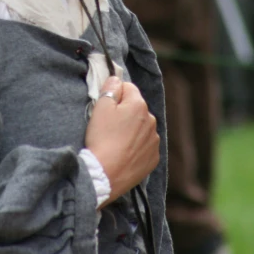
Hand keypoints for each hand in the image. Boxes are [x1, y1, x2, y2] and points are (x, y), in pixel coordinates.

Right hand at [84, 76, 159, 204]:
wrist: (105, 174)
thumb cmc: (102, 138)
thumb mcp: (100, 107)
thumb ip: (110, 88)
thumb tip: (117, 79)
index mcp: (139, 105)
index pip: (128, 88)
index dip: (115, 94)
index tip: (105, 107)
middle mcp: (151, 120)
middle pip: (136, 108)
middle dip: (124, 112)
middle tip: (108, 126)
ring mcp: (154, 140)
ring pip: (141, 127)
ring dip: (131, 129)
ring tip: (115, 142)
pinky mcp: (153, 158)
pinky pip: (144, 145)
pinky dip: (135, 146)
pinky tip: (123, 153)